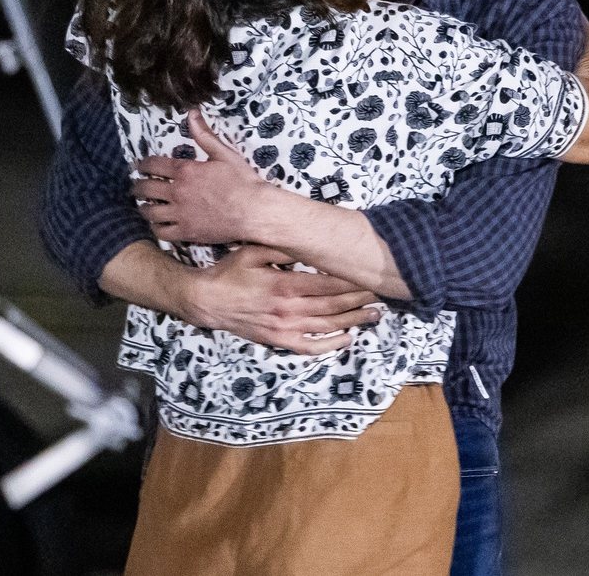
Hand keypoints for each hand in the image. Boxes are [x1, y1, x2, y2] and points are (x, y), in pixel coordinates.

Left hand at [133, 111, 271, 243]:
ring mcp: (180, 214)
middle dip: (137, 187)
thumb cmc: (243, 181)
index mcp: (185, 171)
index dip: (142, 165)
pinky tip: (157, 224)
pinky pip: (162, 232)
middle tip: (136, 187)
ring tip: (143, 206)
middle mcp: (177, 192)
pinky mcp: (187, 232)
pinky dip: (156, 228)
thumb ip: (204, 135)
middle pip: (146, 189)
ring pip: (150, 212)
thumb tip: (192, 113)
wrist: (254, 211)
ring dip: (143, 207)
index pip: (153, 165)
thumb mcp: (224, 153)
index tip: (139, 166)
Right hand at [158, 244, 382, 354]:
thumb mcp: (254, 251)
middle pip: (334, 305)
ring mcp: (284, 328)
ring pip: (327, 326)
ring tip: (375, 315)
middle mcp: (289, 309)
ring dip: (354, 321)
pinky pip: (310, 347)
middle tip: (382, 294)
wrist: (206, 301)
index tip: (371, 276)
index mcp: (286, 285)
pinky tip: (347, 339)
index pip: (329, 284)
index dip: (353, 281)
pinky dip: (331, 345)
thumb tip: (309, 241)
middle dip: (360, 299)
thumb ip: (282, 248)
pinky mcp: (278, 341)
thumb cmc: (230, 273)